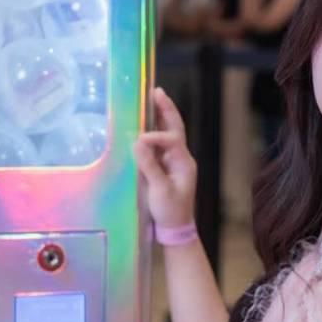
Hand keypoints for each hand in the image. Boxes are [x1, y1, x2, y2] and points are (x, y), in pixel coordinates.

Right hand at [133, 87, 196, 227]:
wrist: (175, 230)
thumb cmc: (170, 212)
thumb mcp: (160, 190)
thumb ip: (150, 166)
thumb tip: (138, 142)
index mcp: (184, 162)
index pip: (170, 139)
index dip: (154, 136)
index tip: (138, 141)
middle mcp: (180, 158)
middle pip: (174, 128)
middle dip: (165, 109)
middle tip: (156, 91)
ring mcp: (173, 162)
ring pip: (167, 134)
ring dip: (159, 117)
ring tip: (150, 99)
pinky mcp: (164, 168)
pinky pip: (159, 145)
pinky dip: (152, 132)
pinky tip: (143, 124)